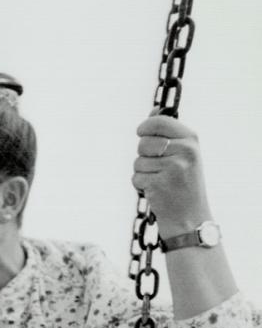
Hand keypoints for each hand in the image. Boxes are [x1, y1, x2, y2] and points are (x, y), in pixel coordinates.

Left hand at [132, 115, 209, 232]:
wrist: (190, 217)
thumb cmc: (184, 183)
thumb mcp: (184, 154)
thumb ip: (168, 133)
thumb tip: (153, 111)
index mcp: (191, 140)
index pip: (159, 122)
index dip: (145, 126)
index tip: (141, 132)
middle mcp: (184, 151)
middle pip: (143, 142)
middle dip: (143, 154)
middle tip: (158, 167)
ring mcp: (173, 168)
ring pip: (137, 161)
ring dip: (142, 172)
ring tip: (160, 181)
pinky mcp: (159, 184)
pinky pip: (135, 177)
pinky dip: (140, 185)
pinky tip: (156, 191)